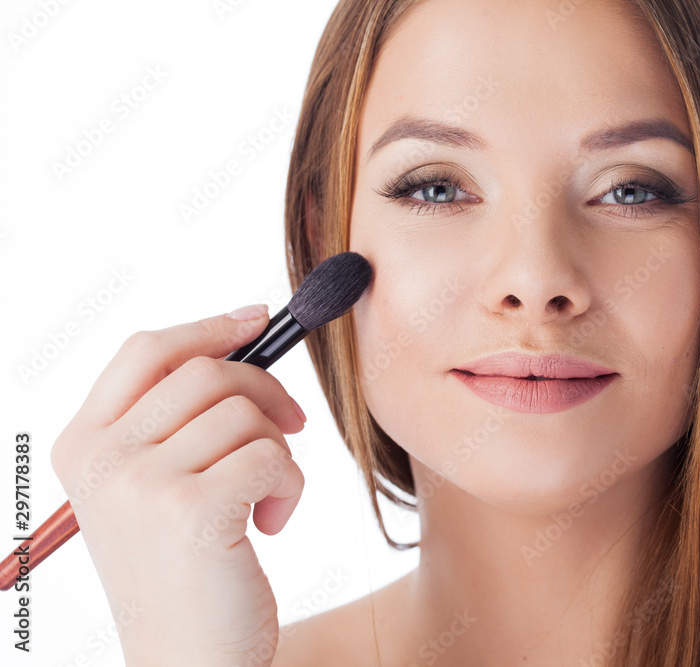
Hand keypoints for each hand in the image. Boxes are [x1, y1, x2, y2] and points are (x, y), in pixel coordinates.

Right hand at [50, 304, 306, 665]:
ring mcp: (142, 484)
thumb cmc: (186, 571)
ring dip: (279, 451)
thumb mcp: (158, 487)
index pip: (146, 351)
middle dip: (266, 392)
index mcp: (84, 445)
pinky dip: (292, 484)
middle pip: (206, 372)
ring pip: (246, 413)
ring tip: (266, 498)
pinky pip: (273, 454)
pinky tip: (271, 522)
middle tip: (292, 427)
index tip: (257, 319)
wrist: (188, 661)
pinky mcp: (194, 511)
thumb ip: (178, 420)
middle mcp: (102, 459)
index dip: (209, 327)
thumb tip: (244, 336)